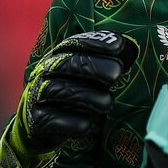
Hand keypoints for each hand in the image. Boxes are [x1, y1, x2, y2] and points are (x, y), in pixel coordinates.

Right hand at [12, 30, 138, 156]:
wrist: (40, 125)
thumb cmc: (74, 94)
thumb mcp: (87, 77)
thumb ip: (106, 63)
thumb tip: (132, 49)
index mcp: (59, 56)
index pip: (75, 43)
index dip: (97, 43)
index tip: (119, 45)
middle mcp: (45, 72)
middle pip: (67, 64)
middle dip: (93, 67)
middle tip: (117, 73)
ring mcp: (37, 95)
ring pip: (58, 90)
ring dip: (85, 96)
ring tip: (107, 102)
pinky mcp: (35, 120)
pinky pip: (48, 119)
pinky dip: (68, 122)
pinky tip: (87, 125)